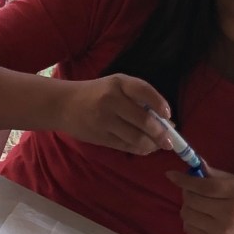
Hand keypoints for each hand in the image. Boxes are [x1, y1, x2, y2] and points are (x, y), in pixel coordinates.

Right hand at [57, 74, 173, 153]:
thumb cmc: (96, 94)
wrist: (63, 105)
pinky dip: (139, 149)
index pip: (143, 91)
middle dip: (161, 133)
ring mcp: (104, 121)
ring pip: (136, 137)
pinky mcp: (100, 137)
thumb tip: (167, 121)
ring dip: (152, 144)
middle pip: (143, 120)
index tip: (168, 115)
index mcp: (117, 83)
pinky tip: (146, 148)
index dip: (159, 103)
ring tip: (160, 145)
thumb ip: (139, 98)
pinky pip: (125, 146)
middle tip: (171, 141)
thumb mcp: (116, 86)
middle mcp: (110, 101)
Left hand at [166, 166, 233, 233]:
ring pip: (187, 214)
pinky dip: (189, 221)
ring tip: (198, 205)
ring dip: (187, 206)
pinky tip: (200, 217)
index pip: (205, 187)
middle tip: (192, 190)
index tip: (171, 174)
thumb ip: (215, 175)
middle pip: (193, 201)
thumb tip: (196, 165)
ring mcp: (220, 231)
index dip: (185, 180)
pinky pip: (188, 229)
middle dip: (187, 192)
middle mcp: (228, 215)